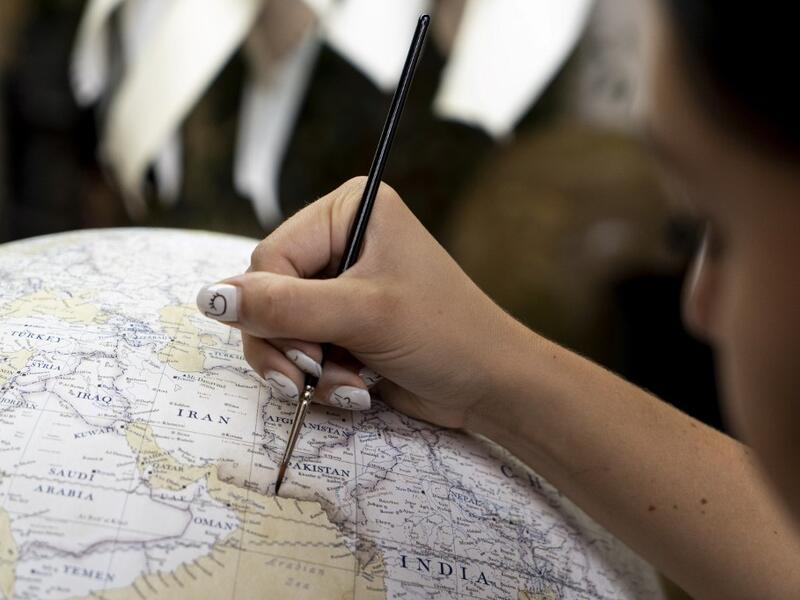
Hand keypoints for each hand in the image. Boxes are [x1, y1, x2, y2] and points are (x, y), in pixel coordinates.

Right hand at [197, 177, 522, 427]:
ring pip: (278, 329)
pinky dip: (321, 379)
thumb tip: (209, 297)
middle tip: (310, 377)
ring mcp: (340, 287)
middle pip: (266, 294)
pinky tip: (357, 389)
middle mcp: (340, 242)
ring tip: (344, 387)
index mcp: (348, 212)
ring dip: (305, 369)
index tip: (306, 351)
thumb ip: (283, 306)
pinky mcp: (344, 326)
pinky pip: (302, 351)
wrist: (490, 385)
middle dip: (288, 346)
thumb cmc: (443, 333)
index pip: (268, 257)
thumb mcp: (362, 314)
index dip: (272, 308)